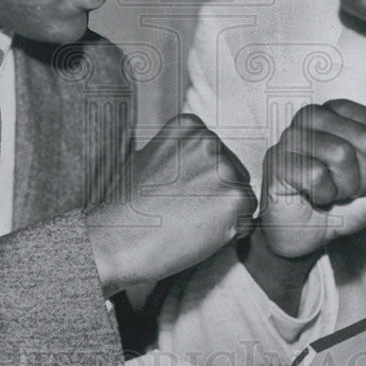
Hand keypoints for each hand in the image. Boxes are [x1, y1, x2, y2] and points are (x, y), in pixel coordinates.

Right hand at [88, 113, 255, 294]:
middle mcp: (209, 140)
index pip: (217, 154)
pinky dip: (231, 234)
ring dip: (224, 214)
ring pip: (242, 196)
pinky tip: (200, 235)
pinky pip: (248, 220)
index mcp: (189, 126)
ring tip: (189, 223)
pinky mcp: (236, 198)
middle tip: (184, 213)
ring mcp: (224, 168)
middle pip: (234, 172)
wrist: (117, 238)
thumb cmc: (127, 205)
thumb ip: (179, 151)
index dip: (202, 180)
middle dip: (217, 195)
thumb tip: (203, 158)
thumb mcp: (149, 157)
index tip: (178, 193)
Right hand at [258, 99, 365, 258]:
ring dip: (342, 188)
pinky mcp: (278, 159)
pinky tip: (310, 195)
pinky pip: (317, 176)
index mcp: (341, 111)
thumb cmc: (337, 204)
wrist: (303, 234)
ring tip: (326, 191)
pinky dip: (321, 195)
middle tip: (342, 187)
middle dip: (363, 178)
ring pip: (342, 154)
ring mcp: (292, 135)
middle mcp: (314, 114)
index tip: (361, 175)